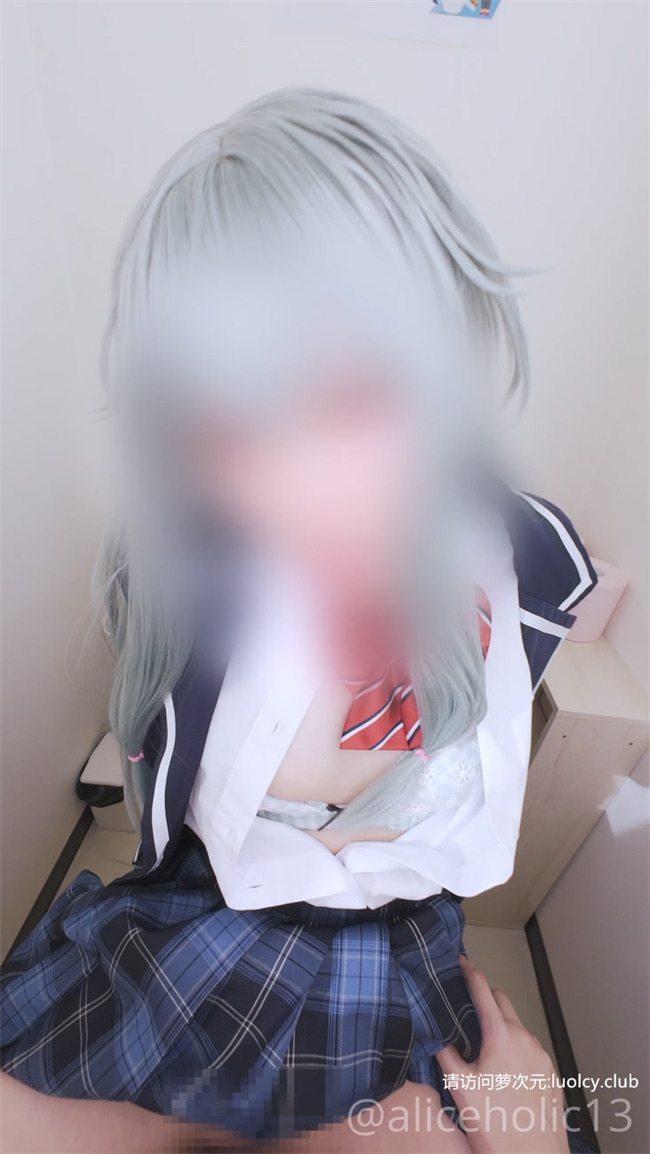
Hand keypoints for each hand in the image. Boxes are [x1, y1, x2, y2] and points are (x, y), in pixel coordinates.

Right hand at [437, 956, 571, 1153]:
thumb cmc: (496, 1127)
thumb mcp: (459, 1088)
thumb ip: (445, 1054)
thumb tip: (436, 1034)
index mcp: (501, 1036)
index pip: (483, 990)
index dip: (469, 972)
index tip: (461, 962)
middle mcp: (525, 1039)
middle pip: (504, 1003)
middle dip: (486, 999)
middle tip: (468, 1010)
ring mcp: (543, 1057)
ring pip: (519, 1027)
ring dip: (502, 1027)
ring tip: (485, 1051)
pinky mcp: (553, 1075)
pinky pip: (532, 1050)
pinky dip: (517, 1049)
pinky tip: (505, 1073)